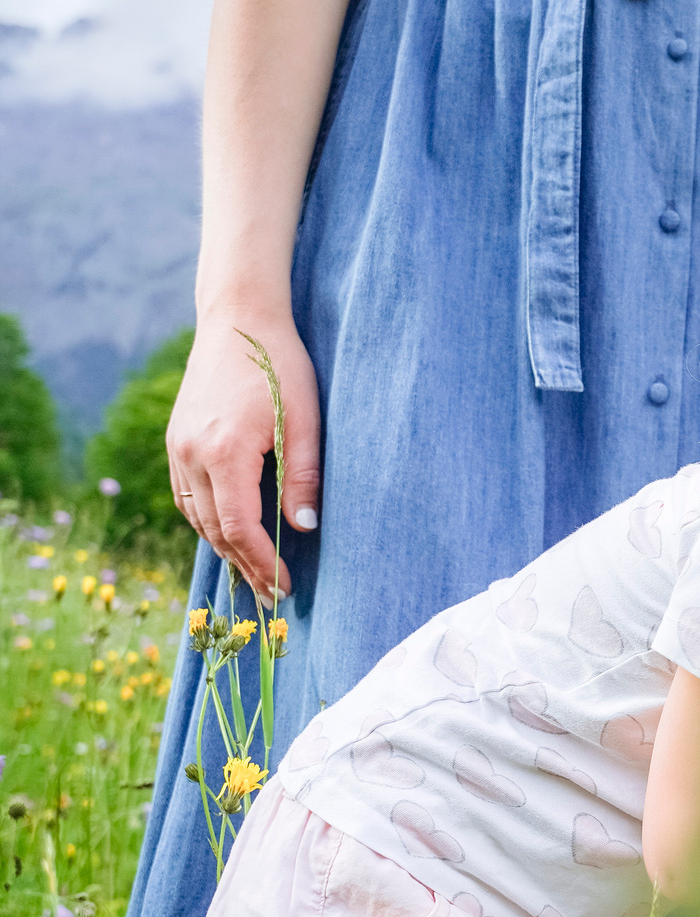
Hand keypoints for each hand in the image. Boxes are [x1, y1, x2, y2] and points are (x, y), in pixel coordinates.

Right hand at [165, 307, 322, 598]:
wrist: (237, 320)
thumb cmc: (280, 366)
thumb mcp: (306, 420)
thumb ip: (304, 476)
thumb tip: (304, 529)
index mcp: (224, 452)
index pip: (239, 528)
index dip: (262, 563)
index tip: (285, 586)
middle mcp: (190, 454)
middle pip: (214, 529)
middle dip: (244, 566)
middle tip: (272, 596)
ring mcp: (177, 448)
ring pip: (195, 516)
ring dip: (224, 547)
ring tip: (254, 573)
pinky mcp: (176, 441)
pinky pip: (187, 495)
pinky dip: (208, 520)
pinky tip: (232, 533)